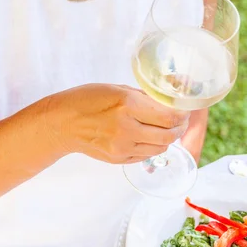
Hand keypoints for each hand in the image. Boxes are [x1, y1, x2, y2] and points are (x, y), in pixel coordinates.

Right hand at [44, 84, 189, 163]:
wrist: (62, 123)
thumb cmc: (87, 99)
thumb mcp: (116, 88)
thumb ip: (142, 96)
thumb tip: (165, 102)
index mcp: (128, 104)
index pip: (168, 117)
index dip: (181, 115)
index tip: (184, 111)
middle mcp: (127, 127)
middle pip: (168, 135)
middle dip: (179, 129)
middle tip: (181, 122)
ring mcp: (122, 146)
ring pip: (159, 148)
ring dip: (168, 139)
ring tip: (167, 129)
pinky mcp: (118, 158)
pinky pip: (145, 155)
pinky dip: (152, 147)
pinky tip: (149, 137)